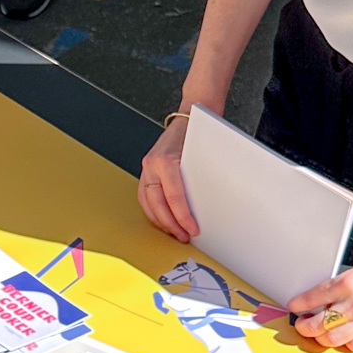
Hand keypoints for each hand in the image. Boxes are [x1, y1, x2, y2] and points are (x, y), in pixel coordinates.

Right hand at [138, 112, 197, 239]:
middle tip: (184, 236)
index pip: (173, 197)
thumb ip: (201, 181)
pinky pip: (145, 196)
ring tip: (174, 232)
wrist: (192, 116)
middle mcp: (152, 164)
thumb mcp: (204, 156)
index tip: (192, 229)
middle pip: (157, 204)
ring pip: (147, 203)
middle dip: (171, 224)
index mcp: (165, 160)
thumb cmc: (201, 132)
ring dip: (160, 220)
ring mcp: (147, 167)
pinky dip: (154, 211)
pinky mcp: (147, 170)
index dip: (183, 217)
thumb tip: (207, 209)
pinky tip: (164, 219)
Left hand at [288, 243, 352, 352]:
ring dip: (321, 338)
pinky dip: (345, 344)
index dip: (298, 305)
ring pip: (332, 339)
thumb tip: (324, 297)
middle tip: (303, 324)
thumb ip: (342, 285)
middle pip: (317, 325)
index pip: (311, 298)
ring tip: (319, 334)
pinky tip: (344, 338)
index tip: (294, 307)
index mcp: (347, 283)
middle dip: (304, 326)